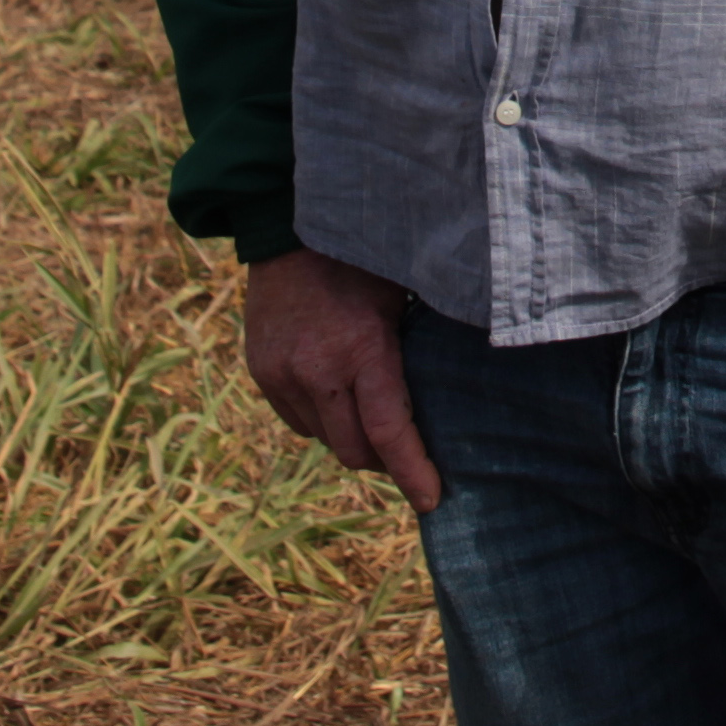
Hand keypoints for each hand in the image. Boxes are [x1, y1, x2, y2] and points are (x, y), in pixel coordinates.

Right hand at [244, 250, 443, 510]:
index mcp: (360, 349)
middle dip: (384, 459)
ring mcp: (281, 375)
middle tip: (408, 448)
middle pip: (354, 450)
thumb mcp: (404, 293)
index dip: (413, 472)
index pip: (388, 433)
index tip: (432, 499)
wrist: (286, 226)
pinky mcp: (260, 372)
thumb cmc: (363, 256)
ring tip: (372, 409)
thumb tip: (464, 394)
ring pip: (324, 439)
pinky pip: (298, 420)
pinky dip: (322, 418)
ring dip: (351, 437)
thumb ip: (422, 346)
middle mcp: (315, 371)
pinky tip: (339, 392)